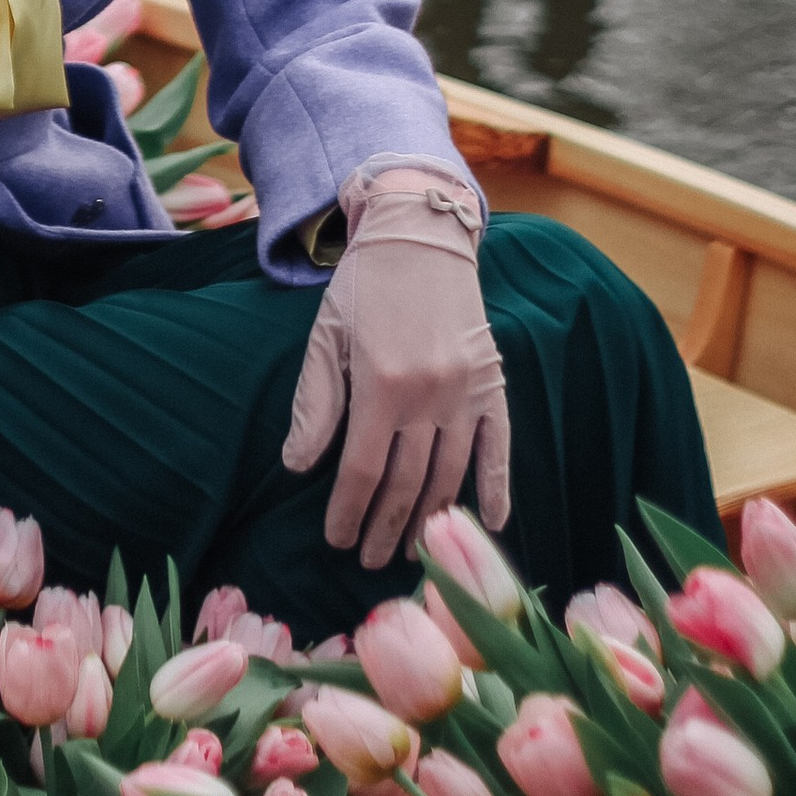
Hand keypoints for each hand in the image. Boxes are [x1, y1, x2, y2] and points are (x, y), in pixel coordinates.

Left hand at [282, 165, 509, 567]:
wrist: (421, 234)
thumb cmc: (364, 286)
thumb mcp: (326, 337)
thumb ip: (315, 404)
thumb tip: (297, 467)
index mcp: (380, 384)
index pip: (361, 470)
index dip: (348, 512)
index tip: (337, 541)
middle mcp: (427, 394)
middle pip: (405, 482)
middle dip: (385, 527)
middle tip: (372, 562)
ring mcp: (466, 391)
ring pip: (449, 475)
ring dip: (429, 519)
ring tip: (412, 552)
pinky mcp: (493, 384)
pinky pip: (499, 446)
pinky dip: (497, 487)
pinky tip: (493, 522)